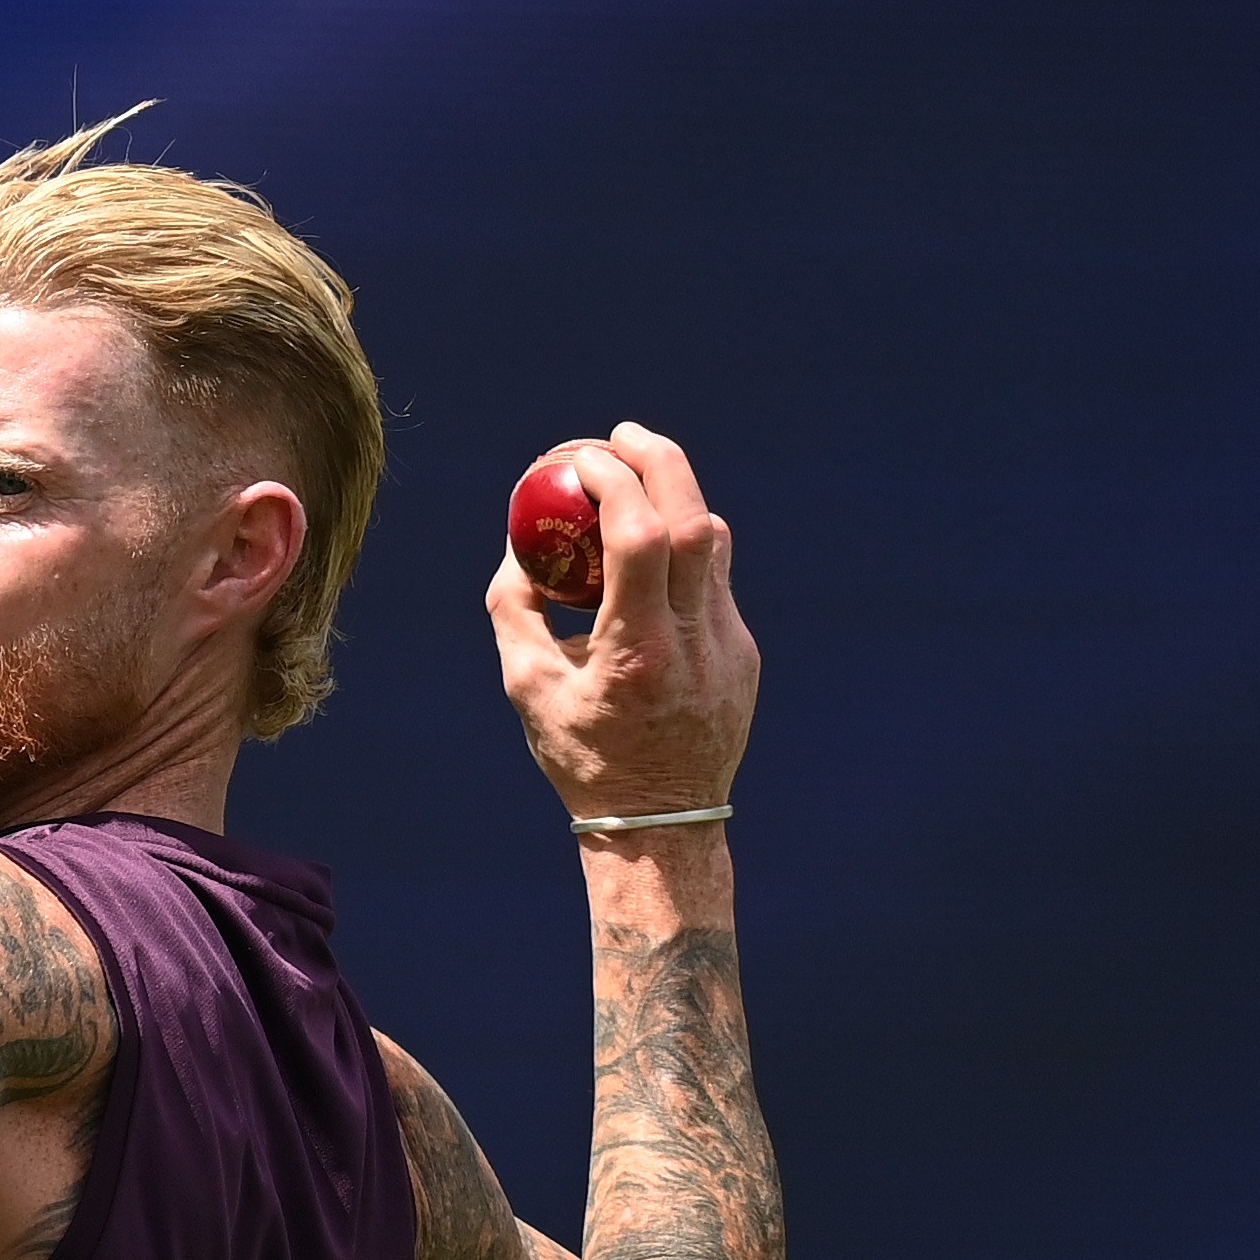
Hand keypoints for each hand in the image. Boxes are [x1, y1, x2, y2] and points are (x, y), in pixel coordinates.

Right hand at [485, 423, 756, 818]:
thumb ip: (516, 609)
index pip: (640, 537)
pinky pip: (713, 577)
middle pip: (694, 519)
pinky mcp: (743, 651)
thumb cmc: (580, 755)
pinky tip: (646, 549)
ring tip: (631, 481)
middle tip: (619, 436)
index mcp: (637, 652)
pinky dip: (681, 544)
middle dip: (658, 461)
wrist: (659, 822)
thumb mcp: (527, 686)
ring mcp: (729, 645)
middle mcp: (694, 641)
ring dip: (673, 496)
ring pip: (713, 541)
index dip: (613, 482)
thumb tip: (519, 543)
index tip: (577, 460)